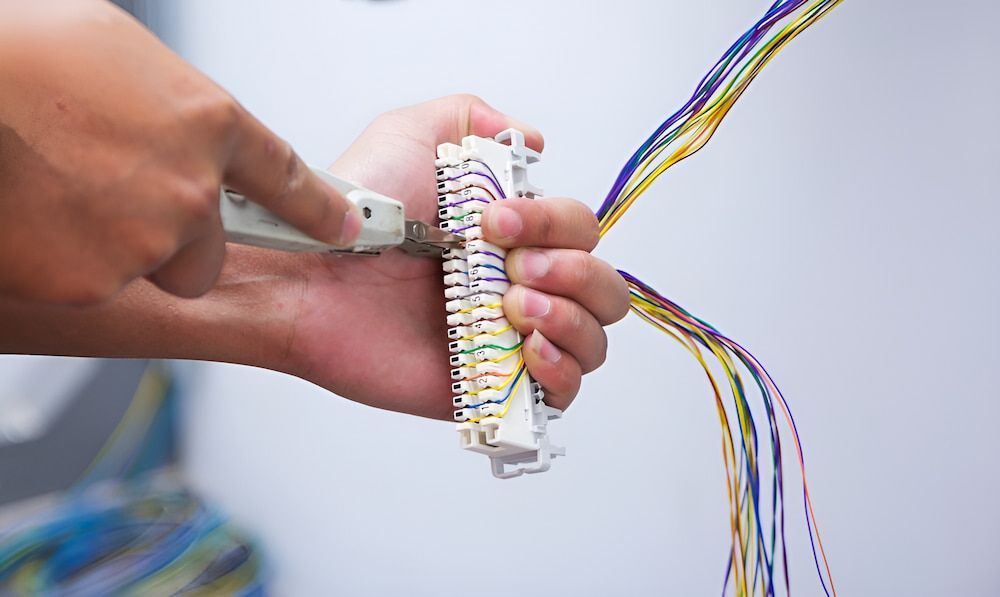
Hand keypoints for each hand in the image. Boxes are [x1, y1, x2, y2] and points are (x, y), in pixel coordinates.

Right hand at [0, 0, 358, 303]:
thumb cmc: (19, 57)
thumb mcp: (113, 50)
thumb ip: (164, 102)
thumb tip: (171, 118)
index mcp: (205, 121)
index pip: (286, 178)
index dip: (319, 209)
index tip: (345, 229)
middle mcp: (190, 187)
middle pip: (211, 251)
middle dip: (178, 243)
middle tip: (119, 209)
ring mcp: (148, 239)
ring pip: (153, 270)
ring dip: (116, 249)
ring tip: (59, 197)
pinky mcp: (100, 281)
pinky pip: (96, 284)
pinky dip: (67, 263)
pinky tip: (34, 218)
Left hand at [262, 95, 628, 418]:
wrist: (308, 278)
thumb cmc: (353, 212)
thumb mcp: (410, 134)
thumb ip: (473, 119)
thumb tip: (533, 141)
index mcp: (509, 237)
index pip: (579, 231)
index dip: (556, 223)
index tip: (496, 220)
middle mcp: (515, 286)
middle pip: (603, 289)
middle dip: (575, 273)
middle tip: (511, 268)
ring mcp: (505, 339)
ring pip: (593, 340)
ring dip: (572, 319)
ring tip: (514, 307)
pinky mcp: (488, 386)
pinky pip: (561, 394)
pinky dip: (563, 371)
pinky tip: (529, 349)